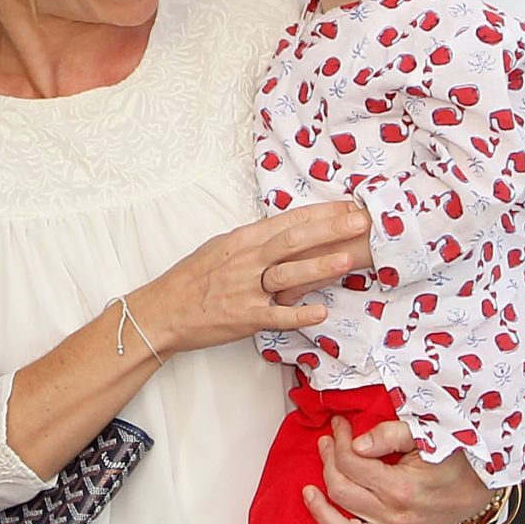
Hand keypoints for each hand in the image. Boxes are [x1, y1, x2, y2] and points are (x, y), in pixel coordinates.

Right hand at [134, 201, 369, 354]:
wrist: (163, 310)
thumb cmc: (193, 279)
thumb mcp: (221, 249)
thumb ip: (254, 241)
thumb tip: (286, 232)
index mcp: (242, 240)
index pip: (288, 220)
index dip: (321, 213)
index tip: (348, 206)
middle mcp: (246, 260)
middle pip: (293, 240)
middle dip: (330, 230)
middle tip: (360, 222)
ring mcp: (246, 289)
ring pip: (288, 274)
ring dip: (319, 266)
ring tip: (348, 259)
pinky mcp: (244, 317)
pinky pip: (276, 315)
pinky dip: (299, 315)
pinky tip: (321, 313)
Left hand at [304, 415, 490, 523]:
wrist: (481, 485)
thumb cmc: (457, 461)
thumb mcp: (427, 436)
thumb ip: (389, 434)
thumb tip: (357, 444)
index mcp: (400, 488)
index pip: (351, 463)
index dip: (338, 441)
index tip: (338, 428)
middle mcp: (395, 517)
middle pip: (341, 491)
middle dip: (328, 462)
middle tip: (328, 444)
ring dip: (320, 512)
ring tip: (309, 493)